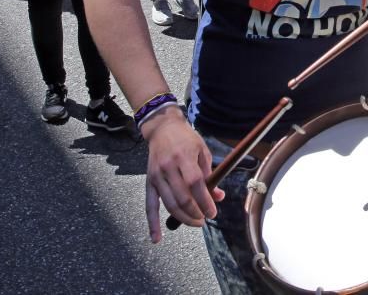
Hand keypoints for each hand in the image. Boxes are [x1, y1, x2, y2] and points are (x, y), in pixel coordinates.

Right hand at [141, 107, 224, 242]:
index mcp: (184, 158)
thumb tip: (219, 196)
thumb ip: (210, 174)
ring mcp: (157, 176)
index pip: (196, 185)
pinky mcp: (149, 182)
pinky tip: (156, 238)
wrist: (163, 128)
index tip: (213, 213)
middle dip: (195, 213)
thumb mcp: (203, 151)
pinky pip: (149, 206)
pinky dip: (152, 224)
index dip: (205, 201)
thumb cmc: (186, 139)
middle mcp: (168, 168)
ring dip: (183, 218)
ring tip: (195, 222)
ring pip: (169, 205)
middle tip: (204, 219)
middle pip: (182, 198)